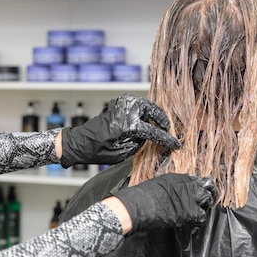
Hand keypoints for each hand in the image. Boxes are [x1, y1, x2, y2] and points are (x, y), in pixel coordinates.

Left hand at [60, 94, 180, 167]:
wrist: (80, 142)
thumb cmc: (97, 151)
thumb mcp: (122, 153)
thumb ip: (139, 143)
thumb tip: (148, 136)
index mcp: (128, 125)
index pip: (153, 131)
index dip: (166, 138)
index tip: (176, 144)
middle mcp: (126, 111)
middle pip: (152, 111)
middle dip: (161, 120)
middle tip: (166, 129)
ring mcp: (121, 104)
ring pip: (145, 105)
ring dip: (152, 114)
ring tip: (156, 125)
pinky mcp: (117, 103)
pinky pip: (136, 104)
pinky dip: (142, 111)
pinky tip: (144, 120)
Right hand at [110, 173, 213, 232]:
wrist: (137, 206)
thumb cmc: (143, 195)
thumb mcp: (160, 182)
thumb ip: (175, 183)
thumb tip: (184, 184)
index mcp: (179, 178)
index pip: (200, 180)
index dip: (201, 186)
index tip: (201, 191)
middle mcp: (186, 187)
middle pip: (207, 189)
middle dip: (206, 195)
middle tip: (202, 202)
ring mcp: (189, 200)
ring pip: (206, 202)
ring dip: (203, 207)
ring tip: (196, 211)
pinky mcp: (188, 213)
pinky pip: (200, 217)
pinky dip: (197, 219)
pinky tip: (191, 219)